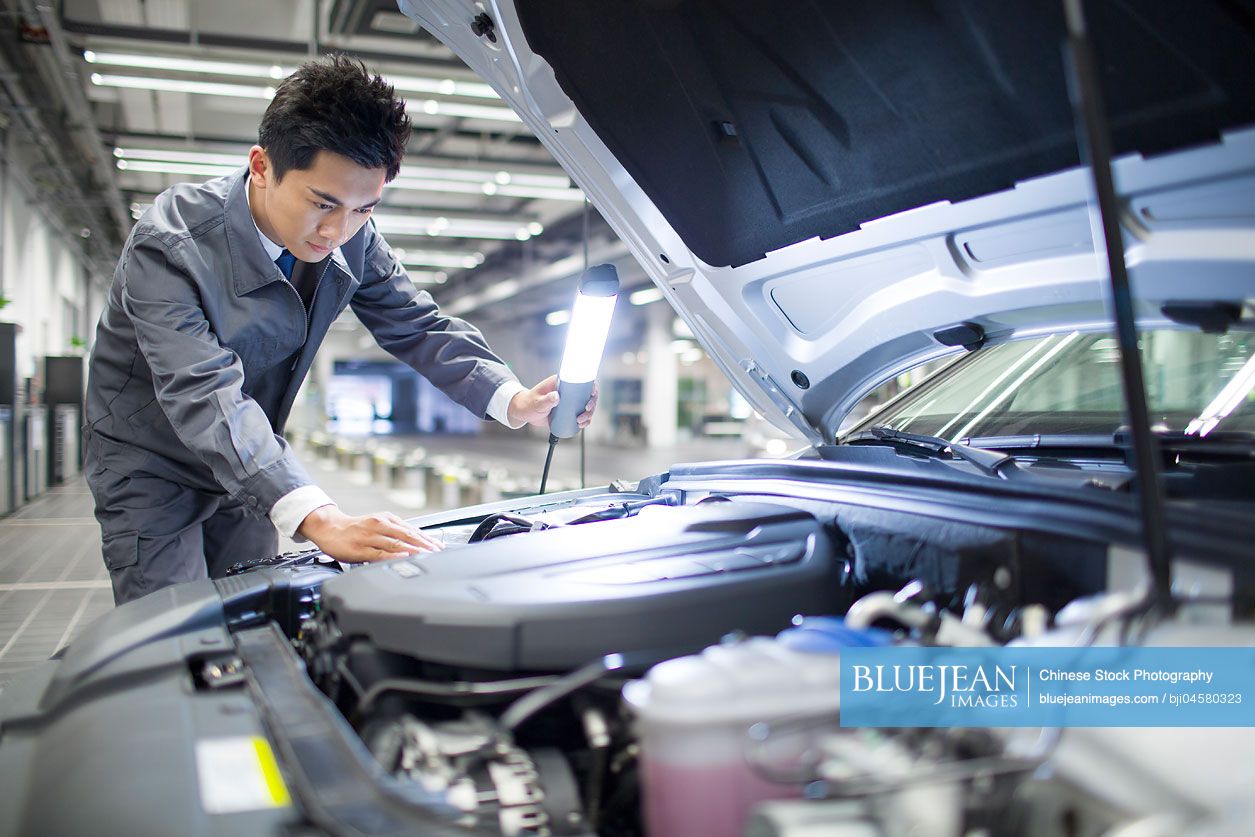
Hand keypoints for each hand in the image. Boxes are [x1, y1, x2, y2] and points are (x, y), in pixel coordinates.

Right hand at [297, 505, 441, 562]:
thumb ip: (395, 533)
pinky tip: (403, 557)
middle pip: (407, 535)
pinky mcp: (360, 549)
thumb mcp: (378, 525)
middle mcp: (379, 525)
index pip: (411, 529)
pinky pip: (379, 553)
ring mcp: (370, 537)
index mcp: (386, 519)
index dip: (427, 538)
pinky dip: (393, 555)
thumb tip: (416, 543)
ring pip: (396, 543)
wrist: (330, 529)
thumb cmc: (356, 529)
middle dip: (424, 545)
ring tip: (427, 555)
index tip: (439, 546)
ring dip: (413, 550)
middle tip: (437, 552)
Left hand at [506, 375, 599, 429]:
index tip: (591, 395)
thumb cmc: (528, 403)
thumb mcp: (537, 402)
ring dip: (589, 413)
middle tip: (586, 411)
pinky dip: (584, 420)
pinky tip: (582, 424)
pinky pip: (580, 415)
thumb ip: (546, 400)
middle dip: (591, 403)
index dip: (591, 387)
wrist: (524, 412)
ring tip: (581, 421)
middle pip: (587, 395)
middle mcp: (568, 391)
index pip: (581, 381)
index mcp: (561, 383)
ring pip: (586, 406)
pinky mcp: (568, 412)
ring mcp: (569, 402)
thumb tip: (557, 396)